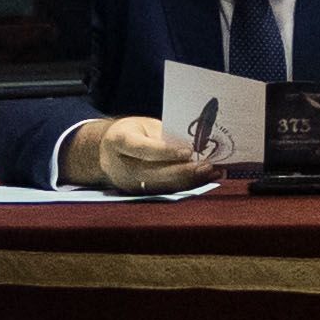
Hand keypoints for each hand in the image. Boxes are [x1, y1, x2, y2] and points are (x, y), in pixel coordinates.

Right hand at [86, 117, 213, 194]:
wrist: (106, 151)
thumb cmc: (132, 132)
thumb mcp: (144, 126)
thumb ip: (164, 136)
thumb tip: (194, 146)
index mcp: (118, 141)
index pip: (142, 149)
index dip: (165, 152)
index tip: (188, 151)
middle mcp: (120, 166)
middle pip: (153, 173)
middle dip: (183, 171)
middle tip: (207, 166)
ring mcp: (128, 184)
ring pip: (161, 185)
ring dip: (189, 181)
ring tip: (212, 173)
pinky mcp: (139, 193)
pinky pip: (165, 190)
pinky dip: (187, 185)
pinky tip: (205, 179)